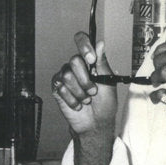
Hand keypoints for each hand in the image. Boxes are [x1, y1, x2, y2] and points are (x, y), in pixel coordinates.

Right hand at [51, 32, 117, 164]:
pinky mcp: (57, 88)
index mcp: (90, 61)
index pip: (82, 40)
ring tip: (86, 100)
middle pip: (74, 61)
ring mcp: (65, 76)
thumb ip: (102, 63)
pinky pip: (60, 88)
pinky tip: (78, 105)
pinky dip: (72, 100)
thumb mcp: (108, 83)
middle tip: (93, 92)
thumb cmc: (105, 104)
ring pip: (67, 76)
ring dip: (80, 92)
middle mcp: (76, 66)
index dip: (84, 46)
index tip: (91, 59)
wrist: (96, 124)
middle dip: (85, 80)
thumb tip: (100, 43)